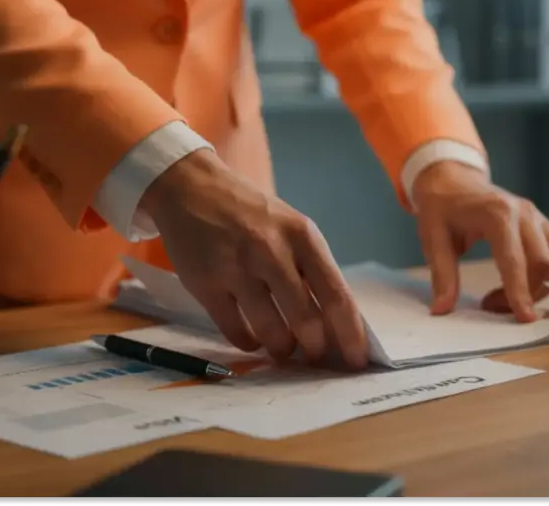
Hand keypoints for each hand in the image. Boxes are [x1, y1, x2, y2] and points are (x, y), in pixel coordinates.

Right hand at [140, 149, 368, 367]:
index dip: (350, 333)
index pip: (336, 294)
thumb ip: (312, 269)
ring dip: (282, 348)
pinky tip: (252, 339)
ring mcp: (236, 268)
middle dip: (315, 347)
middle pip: (306, 319)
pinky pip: (235, 331)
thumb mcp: (291, 228)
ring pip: (271, 331)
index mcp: (302, 236)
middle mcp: (271, 251)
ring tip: (282, 347)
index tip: (357, 360)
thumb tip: (336, 323)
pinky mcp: (205, 284)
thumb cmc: (251, 214)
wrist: (191, 188)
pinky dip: (249, 343)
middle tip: (314, 355)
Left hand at [411, 161, 548, 321]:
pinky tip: (524, 284)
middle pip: (542, 263)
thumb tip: (442, 309)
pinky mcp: (543, 224)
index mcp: (497, 214)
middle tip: (492, 306)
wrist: (452, 180)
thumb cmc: (441, 208)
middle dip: (525, 293)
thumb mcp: (432, 238)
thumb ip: (441, 274)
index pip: (515, 259)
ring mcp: (537, 217)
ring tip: (508, 297)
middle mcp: (524, 213)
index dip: (520, 291)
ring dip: (541, 286)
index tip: (524, 318)